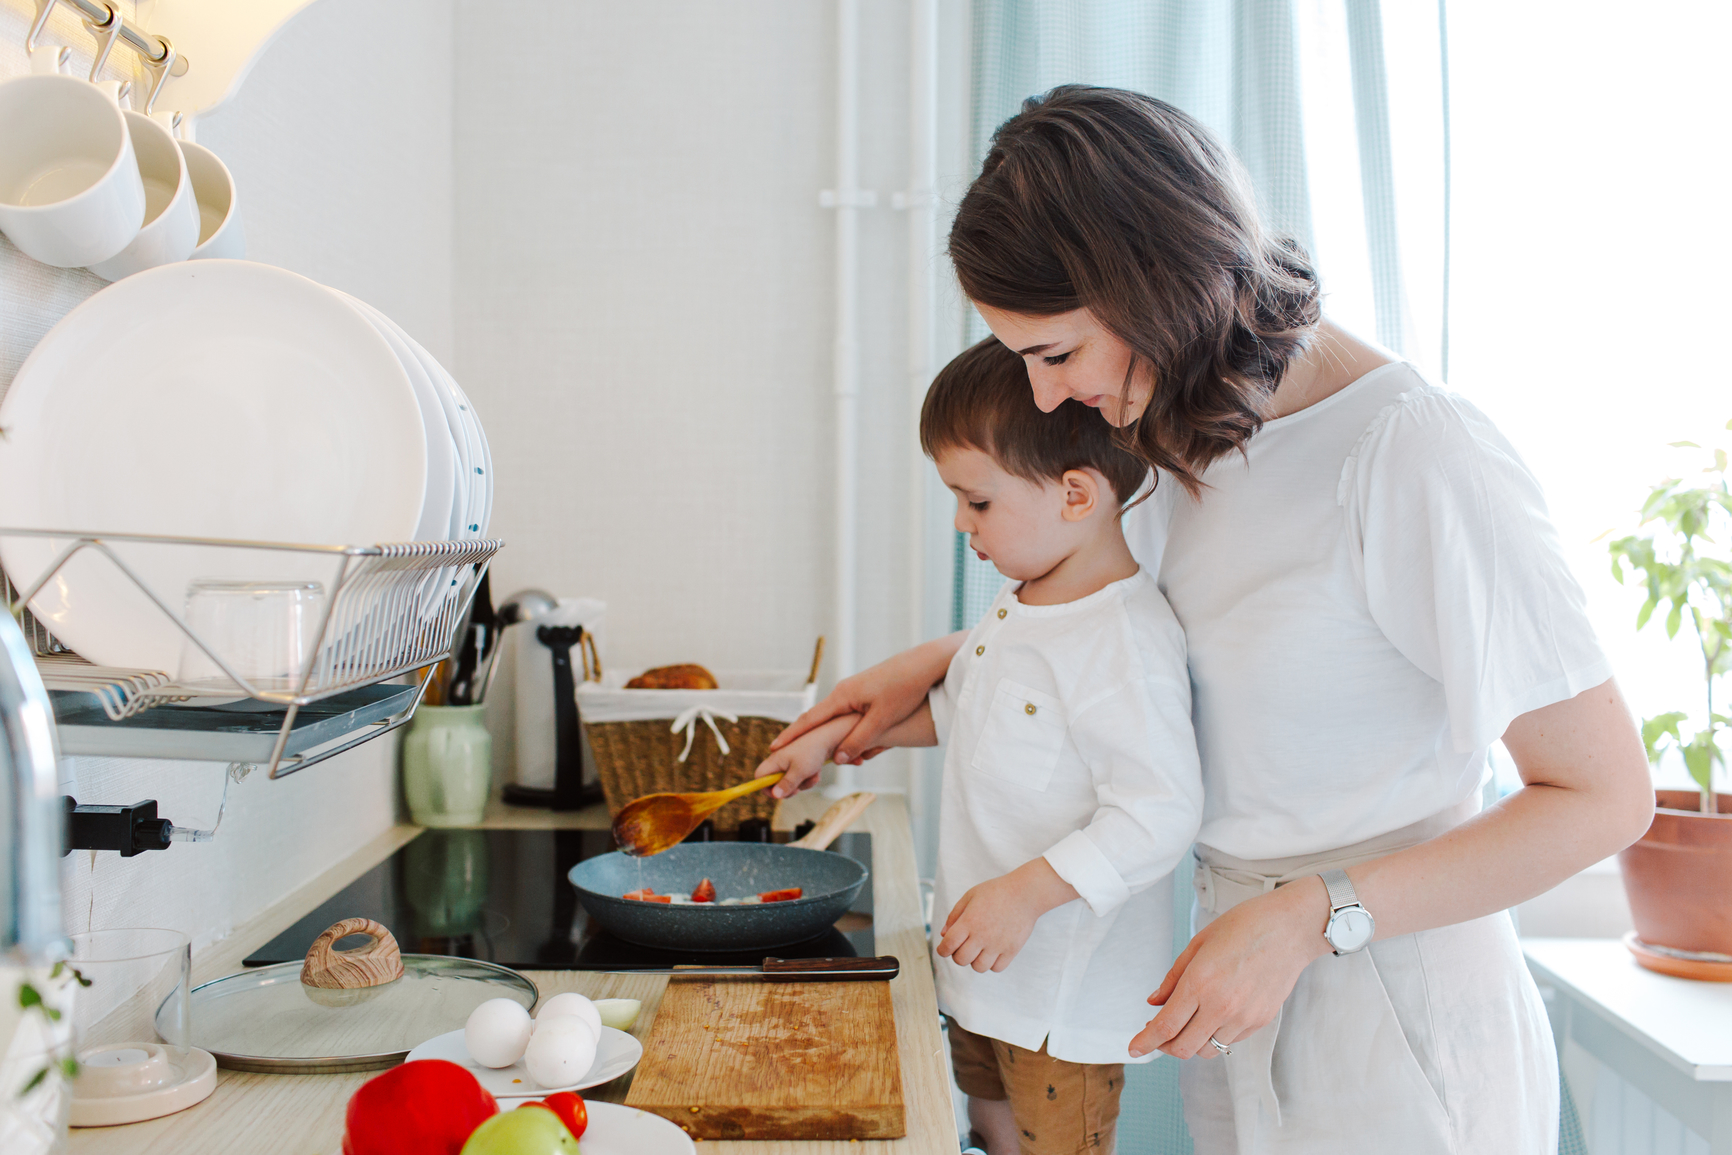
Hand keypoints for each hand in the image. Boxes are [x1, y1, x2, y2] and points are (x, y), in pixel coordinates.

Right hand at [754, 715, 856, 797]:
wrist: (833, 734)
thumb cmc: (814, 750)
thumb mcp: (800, 771)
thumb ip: (787, 784)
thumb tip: (775, 795)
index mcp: (775, 759)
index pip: (759, 776)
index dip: (765, 787)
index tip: (779, 794)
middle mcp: (781, 758)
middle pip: (776, 781)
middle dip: (789, 788)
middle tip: (797, 790)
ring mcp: (792, 759)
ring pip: (792, 780)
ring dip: (803, 782)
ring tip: (813, 775)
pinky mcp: (803, 760)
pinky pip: (802, 775)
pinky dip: (810, 776)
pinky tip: (817, 771)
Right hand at [770, 632, 962, 763]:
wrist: (926, 663)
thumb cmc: (905, 688)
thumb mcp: (881, 720)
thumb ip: (859, 740)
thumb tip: (837, 760)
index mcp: (842, 697)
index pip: (810, 720)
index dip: (792, 736)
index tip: (773, 748)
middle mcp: (845, 692)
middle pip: (819, 720)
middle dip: (807, 739)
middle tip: (789, 755)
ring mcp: (857, 691)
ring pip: (838, 720)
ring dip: (834, 739)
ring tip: (825, 756)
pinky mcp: (869, 693)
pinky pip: (851, 715)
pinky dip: (850, 731)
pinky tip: (855, 742)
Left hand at [936, 859, 1078, 972]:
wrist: (1025, 893)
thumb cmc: (996, 892)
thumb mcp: (970, 896)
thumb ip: (954, 915)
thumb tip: (943, 935)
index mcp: (969, 921)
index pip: (948, 945)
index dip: (942, 950)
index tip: (944, 948)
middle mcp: (982, 935)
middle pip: (961, 959)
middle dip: (957, 955)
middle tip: (962, 946)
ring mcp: (998, 945)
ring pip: (978, 967)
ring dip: (975, 960)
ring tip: (979, 949)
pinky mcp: (1012, 950)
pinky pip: (996, 968)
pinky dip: (991, 964)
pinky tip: (992, 952)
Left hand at [1128, 877, 1329, 1059]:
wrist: (1290, 928)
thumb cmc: (1243, 926)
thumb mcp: (1198, 944)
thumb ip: (1173, 978)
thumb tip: (1153, 1003)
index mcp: (1200, 982)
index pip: (1165, 1026)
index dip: (1145, 1042)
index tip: (1133, 1049)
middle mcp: (1221, 1006)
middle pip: (1183, 1048)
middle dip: (1164, 1046)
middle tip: (1157, 1034)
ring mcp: (1243, 1017)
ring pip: (1207, 1050)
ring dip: (1190, 1042)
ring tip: (1185, 1023)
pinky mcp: (1260, 1021)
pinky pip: (1229, 1041)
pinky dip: (1214, 1035)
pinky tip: (1212, 1016)